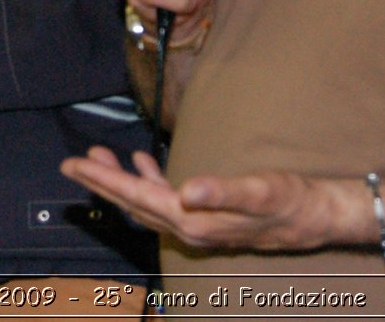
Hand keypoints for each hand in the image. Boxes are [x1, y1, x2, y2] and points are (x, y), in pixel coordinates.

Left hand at [60, 147, 337, 251]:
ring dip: (120, 180)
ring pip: (144, 201)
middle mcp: (188, 225)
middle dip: (101, 181)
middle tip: (73, 163)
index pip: (138, 196)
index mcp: (193, 219)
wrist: (311, 217)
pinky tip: (142, 164)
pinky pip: (163, 199)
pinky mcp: (203, 214)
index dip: (105, 179)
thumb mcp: (258, 191)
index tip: (76, 165)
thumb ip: (221, 191)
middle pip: (132, 202)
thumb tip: (186, 190)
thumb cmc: (287, 201)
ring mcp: (194, 222)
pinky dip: (147, 180)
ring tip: (98, 158)